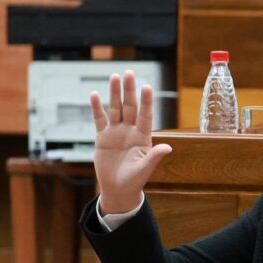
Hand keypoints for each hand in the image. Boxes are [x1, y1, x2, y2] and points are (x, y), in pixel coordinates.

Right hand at [89, 69, 172, 214]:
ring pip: (115, 109)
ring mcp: (116, 132)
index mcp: (143, 137)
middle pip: (130, 107)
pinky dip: (96, 108)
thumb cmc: (134, 181)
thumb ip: (154, 157)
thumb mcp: (144, 170)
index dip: (146, 102)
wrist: (118, 189)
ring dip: (114, 94)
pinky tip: (94, 95)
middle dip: (129, 91)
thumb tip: (168, 148)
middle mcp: (130, 131)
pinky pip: (99, 119)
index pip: (145, 116)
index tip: (147, 87)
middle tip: (129, 73)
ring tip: (114, 77)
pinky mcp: (102, 137)